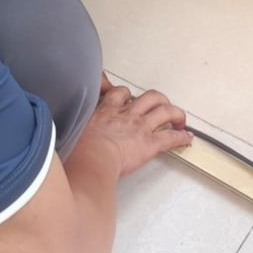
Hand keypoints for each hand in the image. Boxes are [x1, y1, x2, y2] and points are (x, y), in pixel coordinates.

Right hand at [77, 82, 191, 176]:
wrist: (90, 159)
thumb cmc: (78, 150)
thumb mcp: (73, 132)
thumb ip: (76, 128)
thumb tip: (66, 136)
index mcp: (107, 111)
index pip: (120, 93)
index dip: (127, 94)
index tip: (130, 98)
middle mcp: (127, 115)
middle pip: (150, 97)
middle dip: (160, 100)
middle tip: (162, 106)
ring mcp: (140, 127)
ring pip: (165, 111)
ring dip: (176, 114)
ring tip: (180, 119)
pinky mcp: (149, 143)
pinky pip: (170, 137)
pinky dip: (181, 137)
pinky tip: (186, 138)